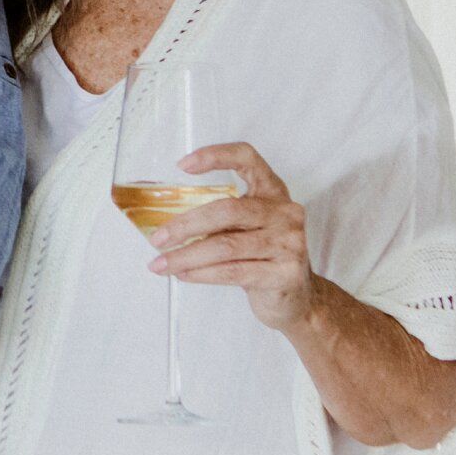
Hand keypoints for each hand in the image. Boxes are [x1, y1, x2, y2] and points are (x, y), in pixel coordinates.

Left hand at [147, 142, 315, 330]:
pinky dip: (201, 273)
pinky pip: (233, 271)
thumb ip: (219, 218)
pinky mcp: (285, 273)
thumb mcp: (246, 228)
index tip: (182, 165)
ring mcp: (289, 243)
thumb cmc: (262, 257)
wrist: (297, 298)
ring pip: (226, 246)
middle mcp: (285, 212)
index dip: (215, 156)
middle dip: (186, 225)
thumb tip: (167, 224)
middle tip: (158, 238)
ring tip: (161, 264)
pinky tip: (184, 274)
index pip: (247, 158)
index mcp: (273, 191)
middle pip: (227, 210)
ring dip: (186, 256)